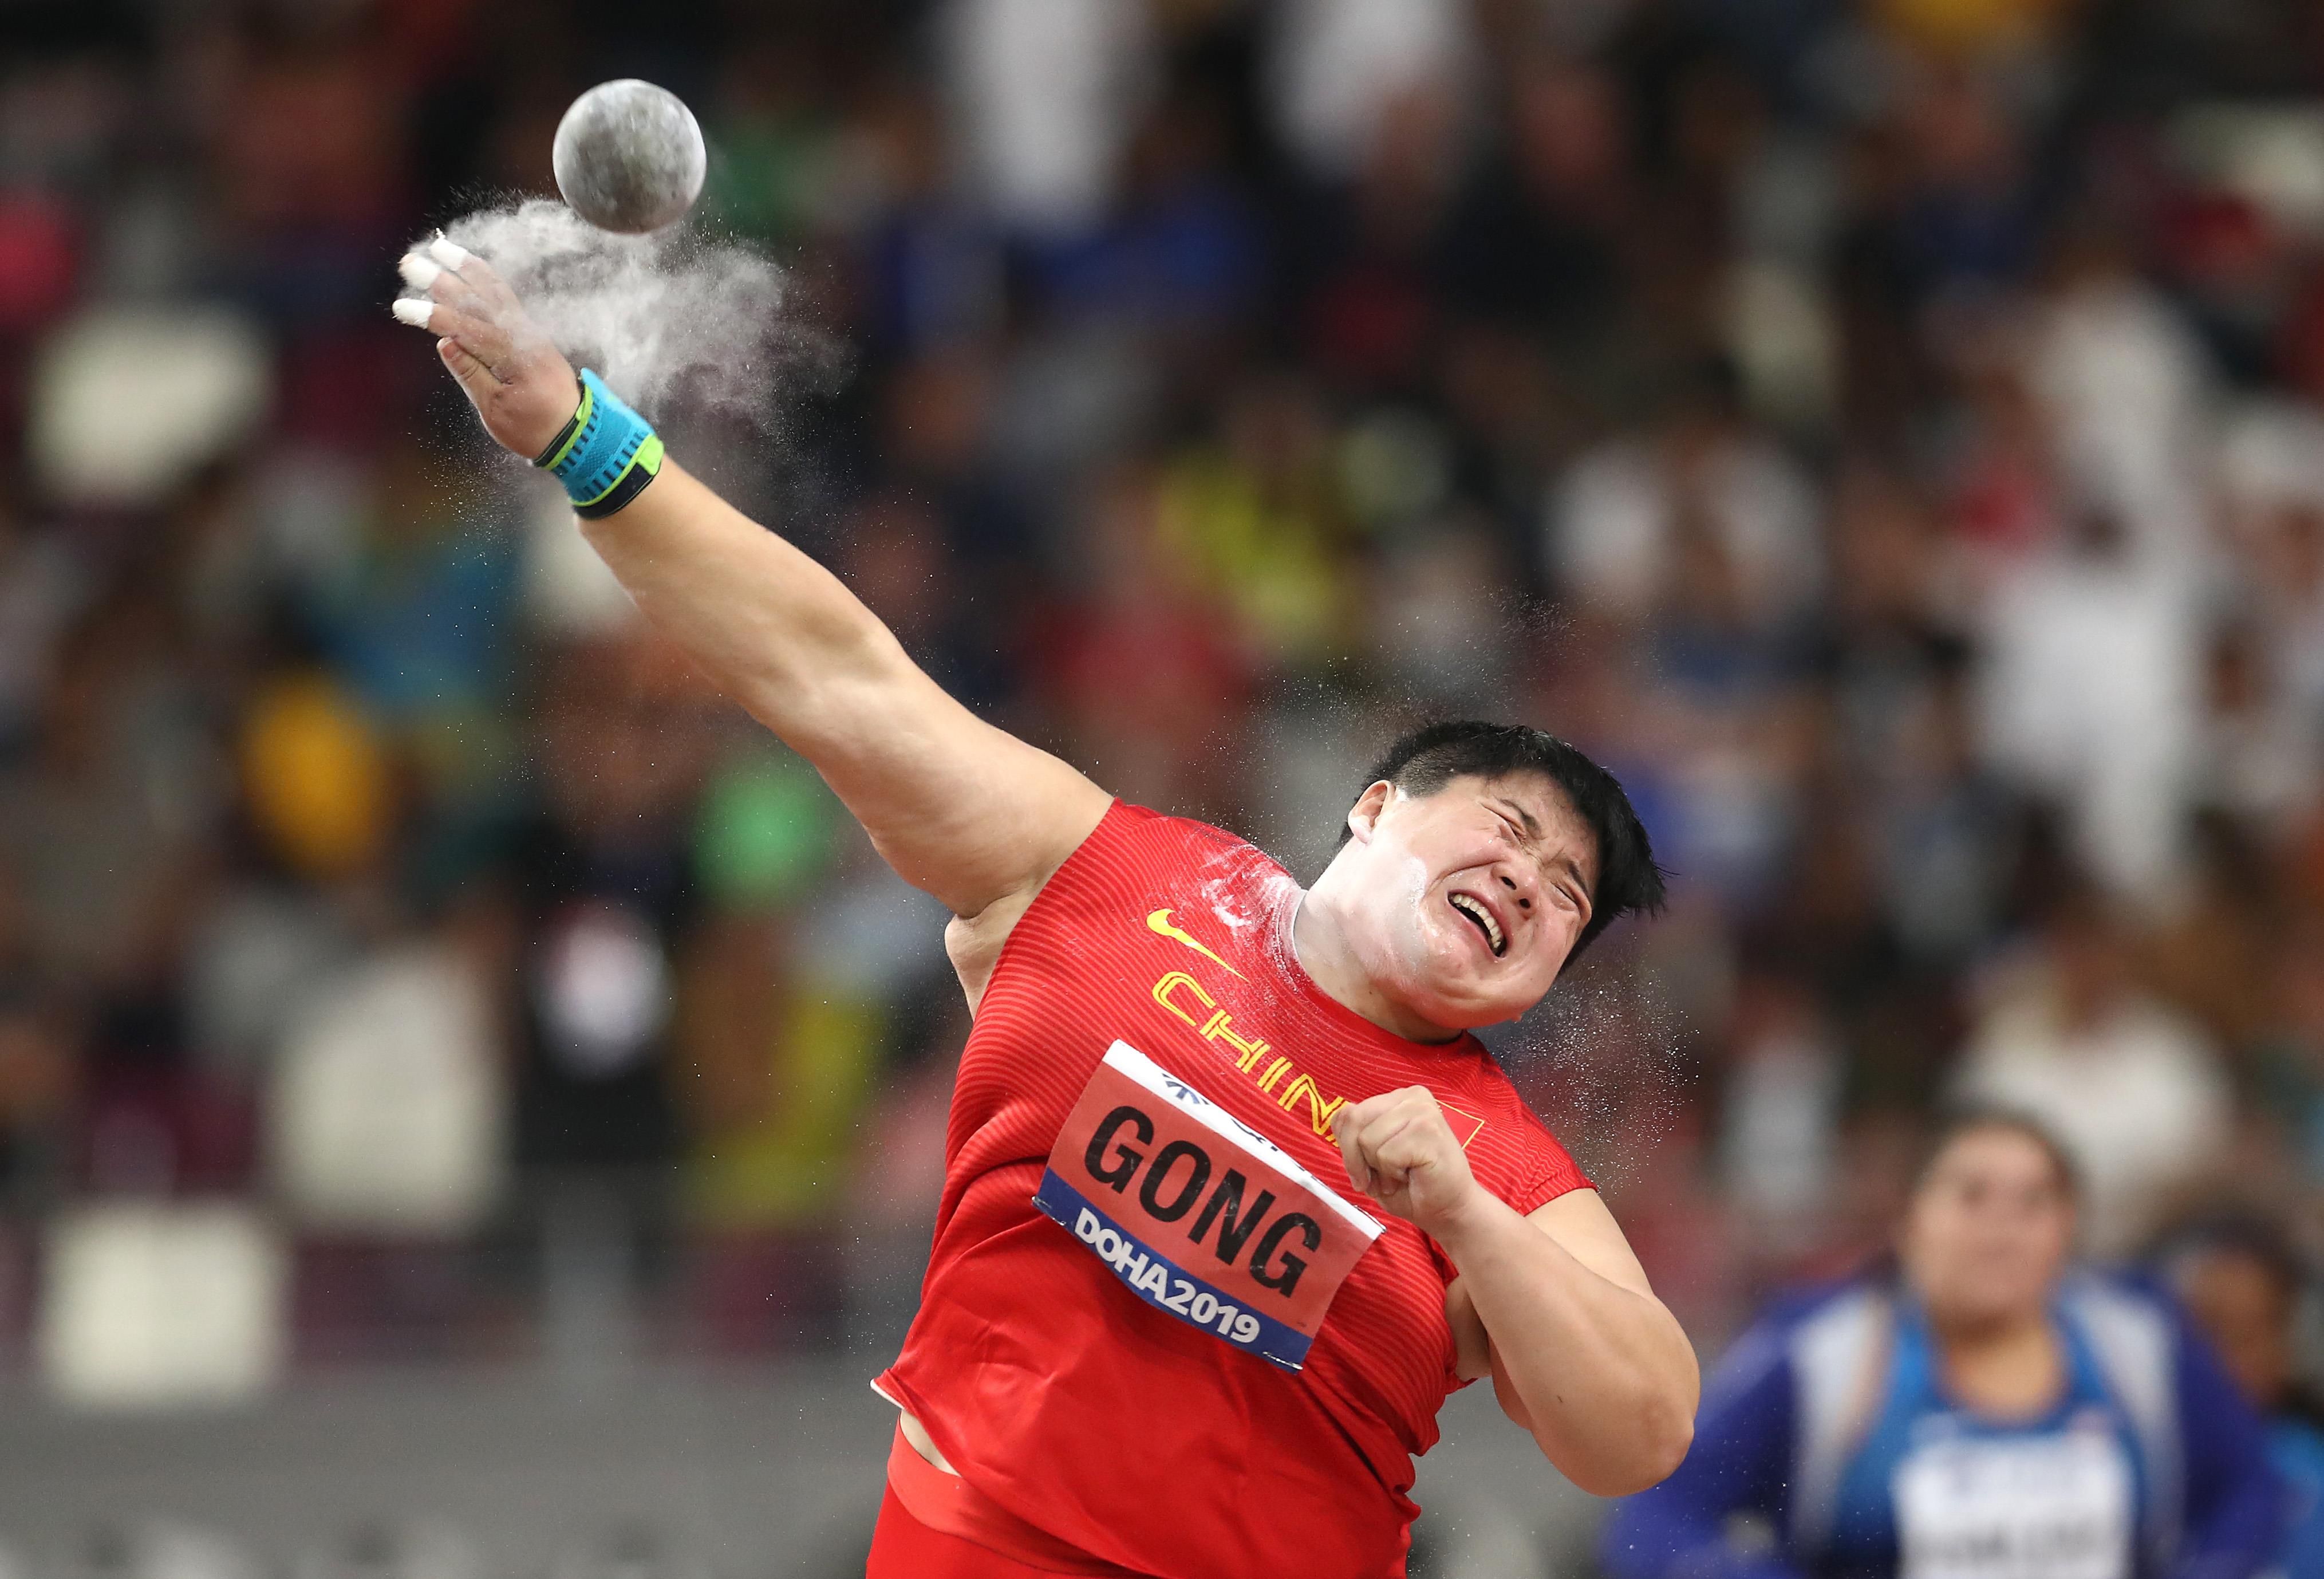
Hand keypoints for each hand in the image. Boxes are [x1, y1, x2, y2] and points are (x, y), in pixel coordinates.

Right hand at [390, 237, 578, 459]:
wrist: (579, 433)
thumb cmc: (537, 430)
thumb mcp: (497, 411)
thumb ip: (471, 374)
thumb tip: (444, 341)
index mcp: (515, 357)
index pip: (466, 328)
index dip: (432, 316)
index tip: (401, 308)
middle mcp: (524, 336)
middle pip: (479, 299)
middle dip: (443, 280)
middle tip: (409, 263)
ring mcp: (531, 331)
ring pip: (496, 290)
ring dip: (466, 268)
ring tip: (439, 247)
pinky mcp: (531, 333)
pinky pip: (506, 298)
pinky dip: (486, 279)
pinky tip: (469, 267)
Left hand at [1331, 1085, 1479, 1237]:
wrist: (1449, 1210)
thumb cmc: (1411, 1187)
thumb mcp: (1370, 1157)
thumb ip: (1355, 1134)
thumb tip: (1338, 1117)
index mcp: (1396, 1099)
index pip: (1348, 1113)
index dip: (1348, 1150)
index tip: (1365, 1172)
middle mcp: (1411, 1096)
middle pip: (1354, 1120)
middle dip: (1357, 1160)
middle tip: (1381, 1179)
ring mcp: (1422, 1110)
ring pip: (1368, 1140)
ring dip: (1380, 1169)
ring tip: (1402, 1175)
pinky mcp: (1429, 1130)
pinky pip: (1386, 1154)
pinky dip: (1393, 1174)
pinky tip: (1414, 1175)